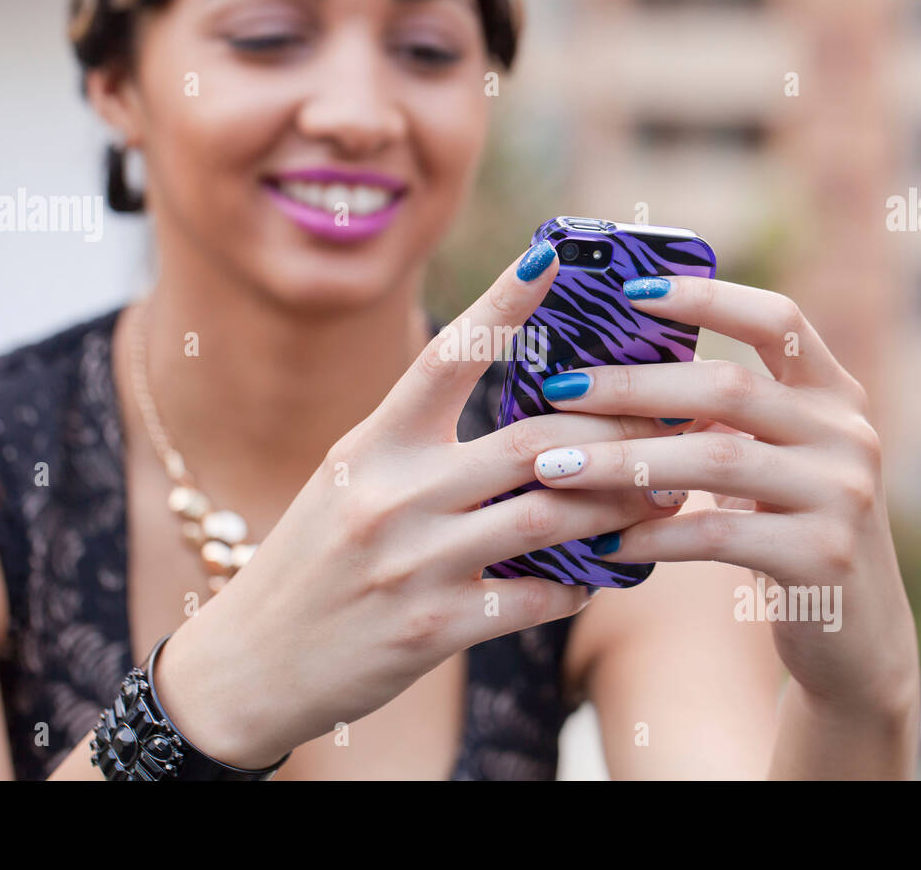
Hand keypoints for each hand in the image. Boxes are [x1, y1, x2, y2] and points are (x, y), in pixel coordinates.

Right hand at [153, 247, 685, 768]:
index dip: (502, 303)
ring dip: (618, 505)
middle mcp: (391, 495)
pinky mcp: (433, 629)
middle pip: (532, 443)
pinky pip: (534, 596)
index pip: (445, 357)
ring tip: (663, 494)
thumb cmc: (311, 562)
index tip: (553, 256)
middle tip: (669, 421)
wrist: (251, 664)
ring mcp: (413, 564)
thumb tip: (523, 426)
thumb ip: (419, 447)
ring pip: (549, 517)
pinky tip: (602, 572)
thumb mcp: (347, 482)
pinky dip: (580, 582)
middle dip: (614, 431)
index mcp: (370, 446)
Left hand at [524, 276, 919, 724]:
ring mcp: (843, 494)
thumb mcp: (775, 462)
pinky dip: (654, 536)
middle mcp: (848, 433)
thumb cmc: (790, 531)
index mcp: (835, 395)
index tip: (631, 291)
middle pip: (728, 387)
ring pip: (715, 459)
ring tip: (555, 468)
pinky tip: (604, 542)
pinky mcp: (824, 556)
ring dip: (622, 462)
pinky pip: (718, 534)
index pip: (776, 319)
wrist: (857, 634)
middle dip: (632, 386)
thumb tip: (613, 377)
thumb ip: (726, 419)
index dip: (707, 296)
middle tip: (556, 391)